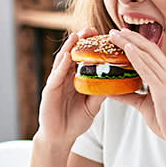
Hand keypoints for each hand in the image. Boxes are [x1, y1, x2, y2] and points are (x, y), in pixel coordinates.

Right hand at [37, 27, 105, 145]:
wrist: (61, 137)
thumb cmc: (75, 121)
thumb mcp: (93, 106)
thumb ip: (101, 94)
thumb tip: (116, 83)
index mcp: (76, 80)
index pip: (83, 60)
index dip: (91, 48)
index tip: (102, 36)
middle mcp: (65, 78)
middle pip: (72, 55)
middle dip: (80, 42)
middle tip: (90, 29)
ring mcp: (56, 83)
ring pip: (62, 62)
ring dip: (69, 48)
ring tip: (77, 36)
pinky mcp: (49, 91)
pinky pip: (56, 77)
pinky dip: (61, 67)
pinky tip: (67, 58)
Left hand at [107, 28, 165, 148]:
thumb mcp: (145, 106)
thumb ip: (131, 96)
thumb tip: (113, 91)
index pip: (152, 53)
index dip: (137, 42)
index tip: (121, 35)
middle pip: (149, 48)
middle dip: (131, 37)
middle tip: (113, 30)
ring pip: (147, 55)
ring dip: (129, 43)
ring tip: (113, 35)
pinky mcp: (164, 89)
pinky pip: (148, 69)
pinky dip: (136, 57)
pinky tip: (126, 48)